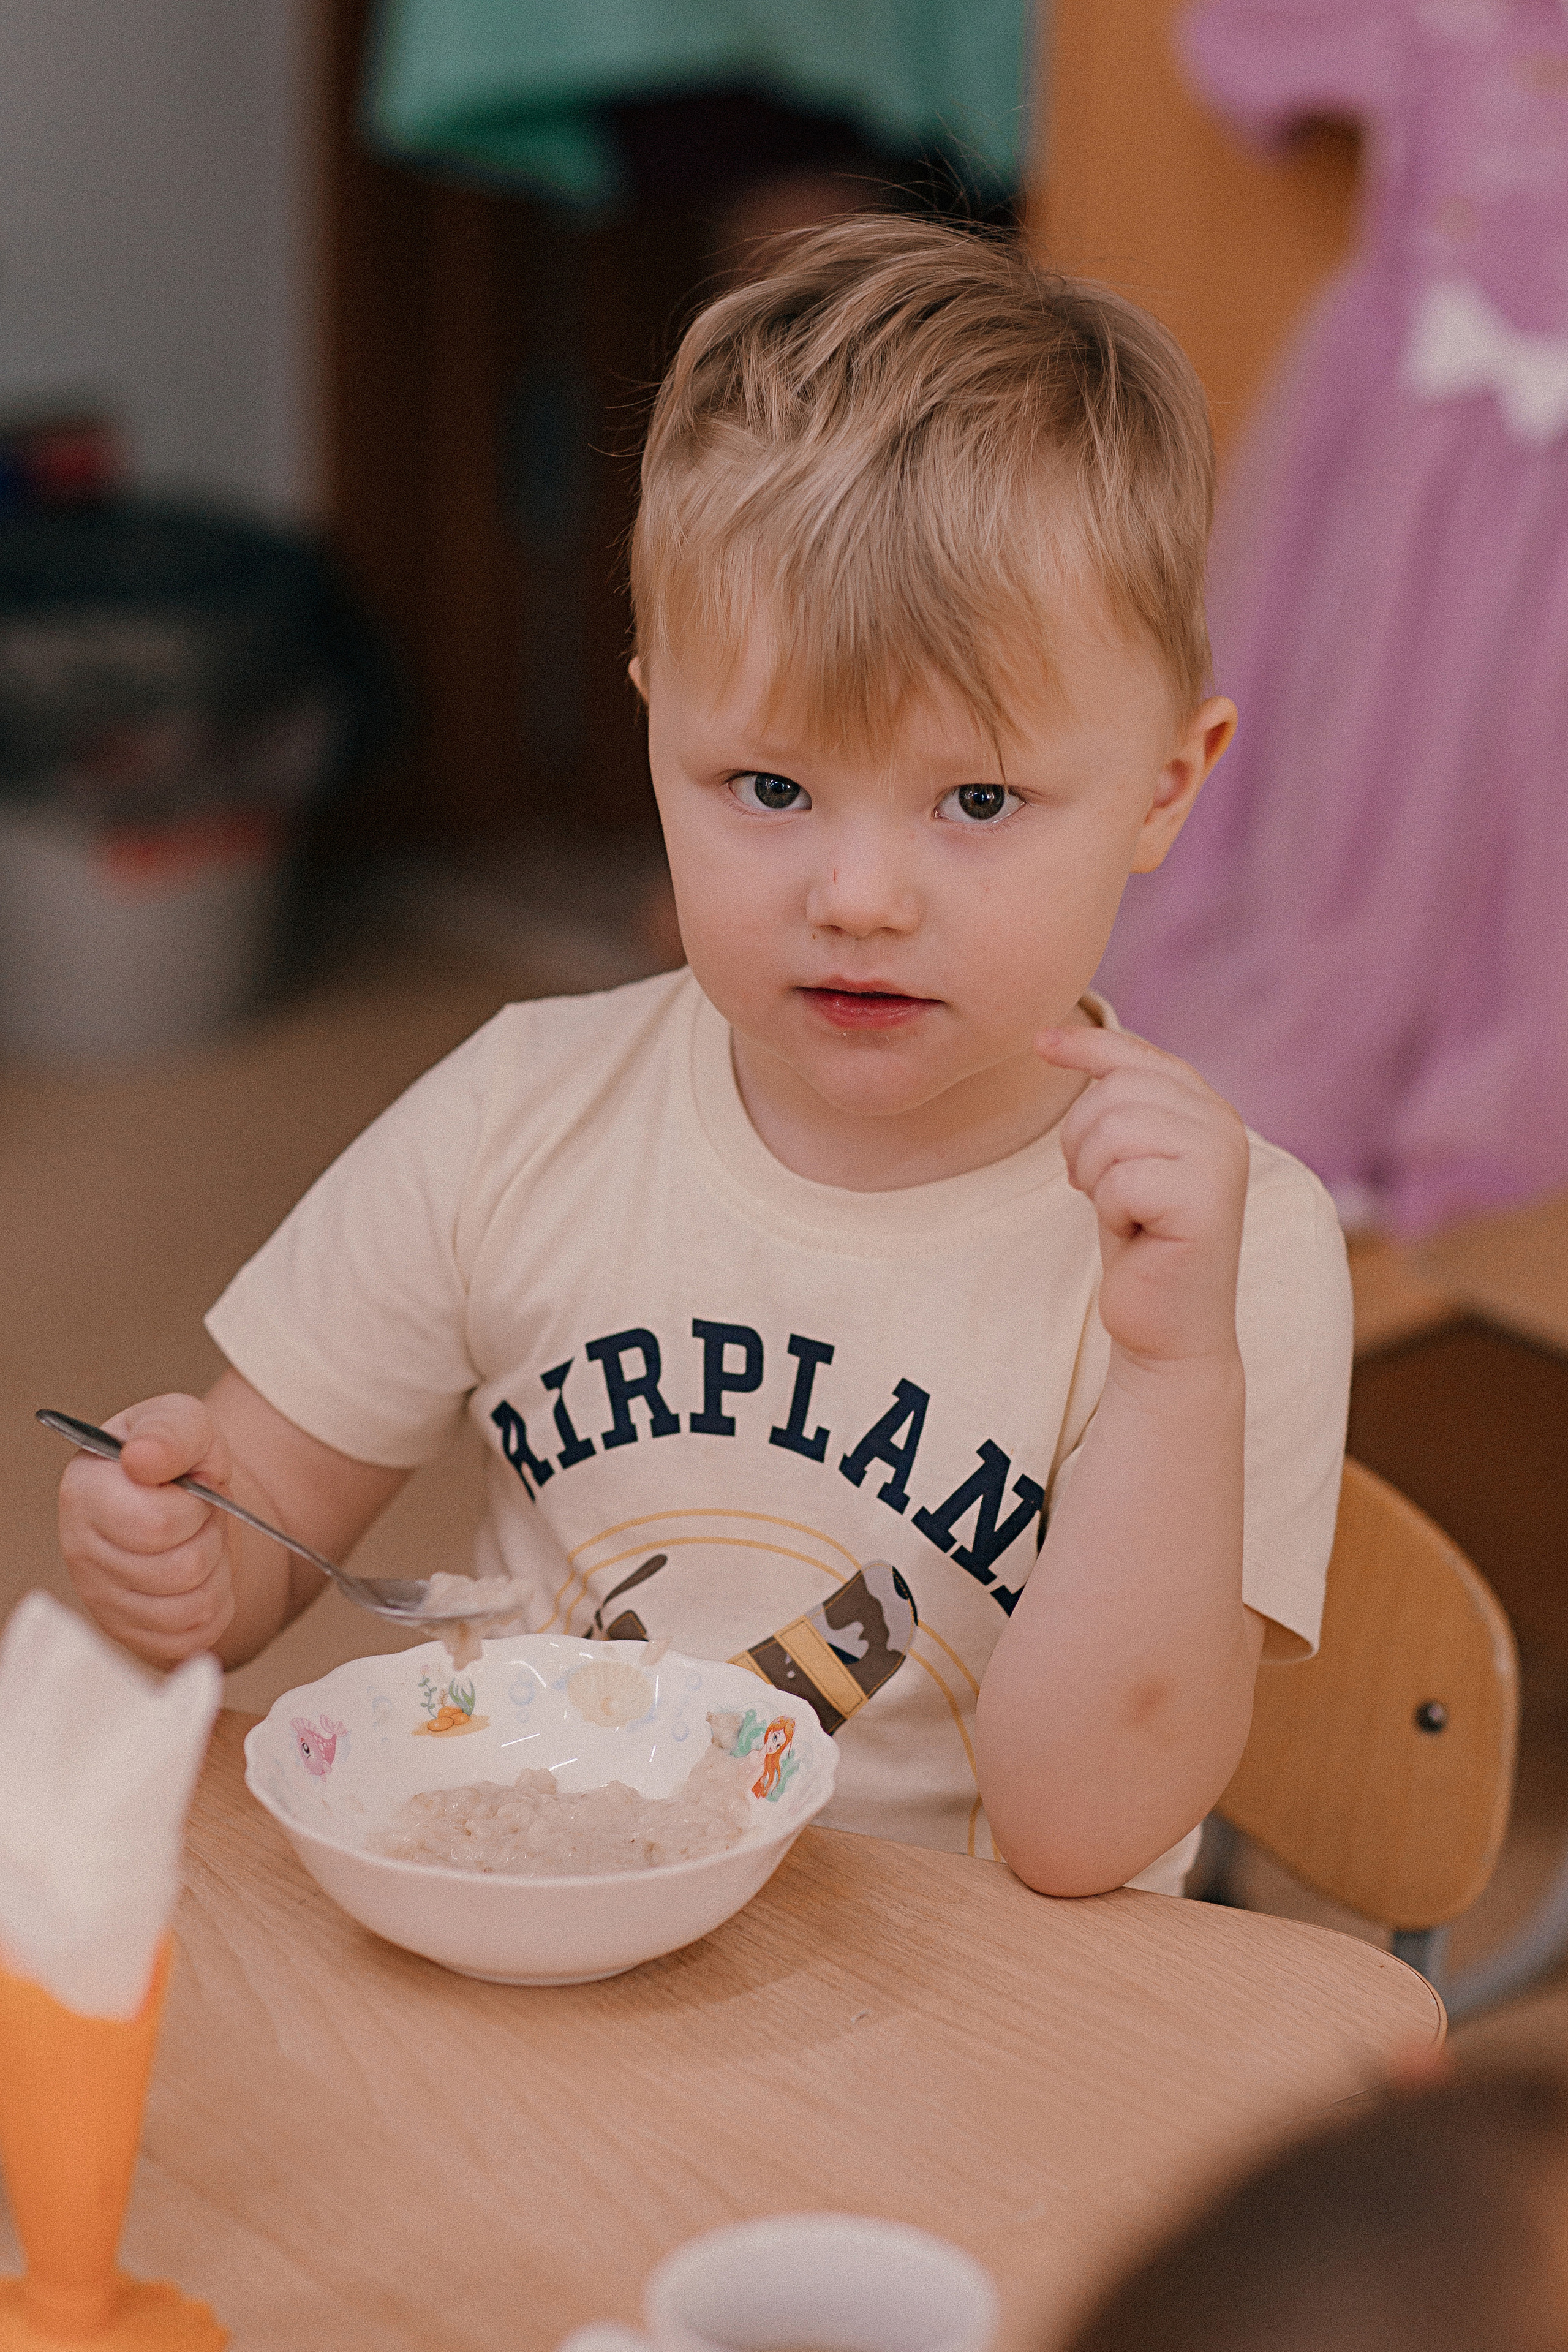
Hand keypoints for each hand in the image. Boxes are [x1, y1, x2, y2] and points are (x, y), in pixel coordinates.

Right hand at [59, 1393, 238, 1664]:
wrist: (191, 1502)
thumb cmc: (180, 1460)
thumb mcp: (185, 1424)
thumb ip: (170, 1432)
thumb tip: (142, 1458)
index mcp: (85, 1491)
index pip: (155, 1524)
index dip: (196, 1505)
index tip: (194, 1484)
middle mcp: (81, 1550)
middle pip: (181, 1569)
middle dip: (210, 1535)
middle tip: (202, 1515)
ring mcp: (101, 1599)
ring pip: (192, 1607)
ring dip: (218, 1569)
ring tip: (201, 1539)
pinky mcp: (131, 1634)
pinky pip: (194, 1637)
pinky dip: (217, 1603)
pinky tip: (202, 1574)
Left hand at [1036, 1025, 1248, 1366]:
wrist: (1168, 1323)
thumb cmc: (1141, 1241)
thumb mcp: (1124, 1159)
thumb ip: (1117, 1103)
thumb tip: (1054, 1037)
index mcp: (1207, 1109)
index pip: (1141, 1056)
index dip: (1088, 1045)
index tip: (1041, 1043)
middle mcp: (1223, 1125)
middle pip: (1116, 1091)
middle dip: (1082, 1140)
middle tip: (1095, 1187)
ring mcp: (1220, 1160)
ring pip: (1114, 1129)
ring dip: (1094, 1176)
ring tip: (1119, 1209)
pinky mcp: (1206, 1200)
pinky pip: (1121, 1179)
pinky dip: (1110, 1210)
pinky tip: (1135, 1232)